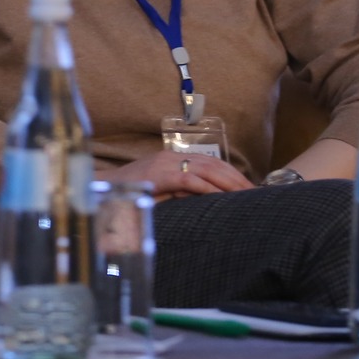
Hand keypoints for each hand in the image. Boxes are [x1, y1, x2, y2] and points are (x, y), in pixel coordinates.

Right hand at [106, 150, 251, 201]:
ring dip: (230, 183)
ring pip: (207, 170)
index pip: (210, 163)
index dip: (232, 174)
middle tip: (258, 193)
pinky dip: (209, 188)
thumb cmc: (128, 193)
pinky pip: (190, 181)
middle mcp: (172, 157)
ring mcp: (166, 164)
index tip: (249, 188)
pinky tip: (223, 197)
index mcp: (174, 159)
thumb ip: (180, 193)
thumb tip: (205, 201)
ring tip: (248, 195)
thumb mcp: (159, 192)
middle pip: (214, 165)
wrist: (100, 189)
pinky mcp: (160, 176)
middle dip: (238, 179)